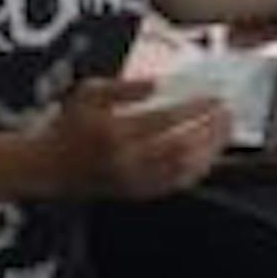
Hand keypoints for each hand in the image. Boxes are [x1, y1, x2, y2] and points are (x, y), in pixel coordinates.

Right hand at [45, 77, 232, 199]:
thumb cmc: (69, 125)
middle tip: (227, 113)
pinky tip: (209, 155)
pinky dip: (197, 170)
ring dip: (211, 151)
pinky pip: (176, 185)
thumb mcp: (88, 93)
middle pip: (182, 147)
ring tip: (224, 132)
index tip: (213, 98)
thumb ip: (124, 88)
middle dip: (210, 130)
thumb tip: (158, 84)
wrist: (49, 168)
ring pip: (184, 170)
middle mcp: (127, 160)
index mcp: (115, 132)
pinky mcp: (138, 194)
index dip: (194, 109)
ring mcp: (134, 181)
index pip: (166, 120)